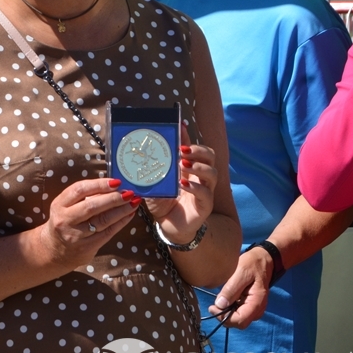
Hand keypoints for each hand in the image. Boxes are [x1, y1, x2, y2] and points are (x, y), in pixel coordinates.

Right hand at [37, 177, 136, 268]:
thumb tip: (112, 186)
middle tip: (129, 192)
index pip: (79, 190)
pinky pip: (108, 232)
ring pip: (102, 220)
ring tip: (134, 202)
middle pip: (91, 206)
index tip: (116, 182)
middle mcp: (65, 220)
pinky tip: (129, 214)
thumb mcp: (66, 207)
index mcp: (59, 205)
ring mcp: (76, 235)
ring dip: (121, 210)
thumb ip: (84, 197)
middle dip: (113, 198)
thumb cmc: (65, 222)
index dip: (99, 184)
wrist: (54, 251)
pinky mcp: (87, 247)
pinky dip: (121, 222)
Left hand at [143, 124, 214, 242]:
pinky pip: (206, 194)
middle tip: (183, 150)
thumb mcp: (155, 181)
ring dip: (198, 166)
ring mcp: (205, 190)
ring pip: (212, 173)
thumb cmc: (162, 201)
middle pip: (210, 156)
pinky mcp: (205, 206)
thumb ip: (152, 168)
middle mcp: (200, 177)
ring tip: (183, 165)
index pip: (194, 147)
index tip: (180, 127)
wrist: (167, 225)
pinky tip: (183, 184)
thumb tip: (140, 151)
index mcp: (189, 168)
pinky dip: (195, 187)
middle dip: (198, 150)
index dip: (188, 137)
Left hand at [207, 246, 270, 327]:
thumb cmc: (252, 264)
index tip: (212, 307)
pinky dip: (230, 310)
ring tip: (218, 302)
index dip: (224, 317)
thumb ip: (231, 289)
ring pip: (238, 320)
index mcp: (257, 303)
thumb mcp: (241, 272)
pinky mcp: (250, 305)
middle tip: (213, 306)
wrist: (263, 260)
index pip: (240, 320)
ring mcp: (254, 309)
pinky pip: (239, 313)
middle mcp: (257, 309)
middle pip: (239, 323)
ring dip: (226, 314)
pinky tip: (225, 300)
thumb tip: (220, 305)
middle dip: (224, 317)